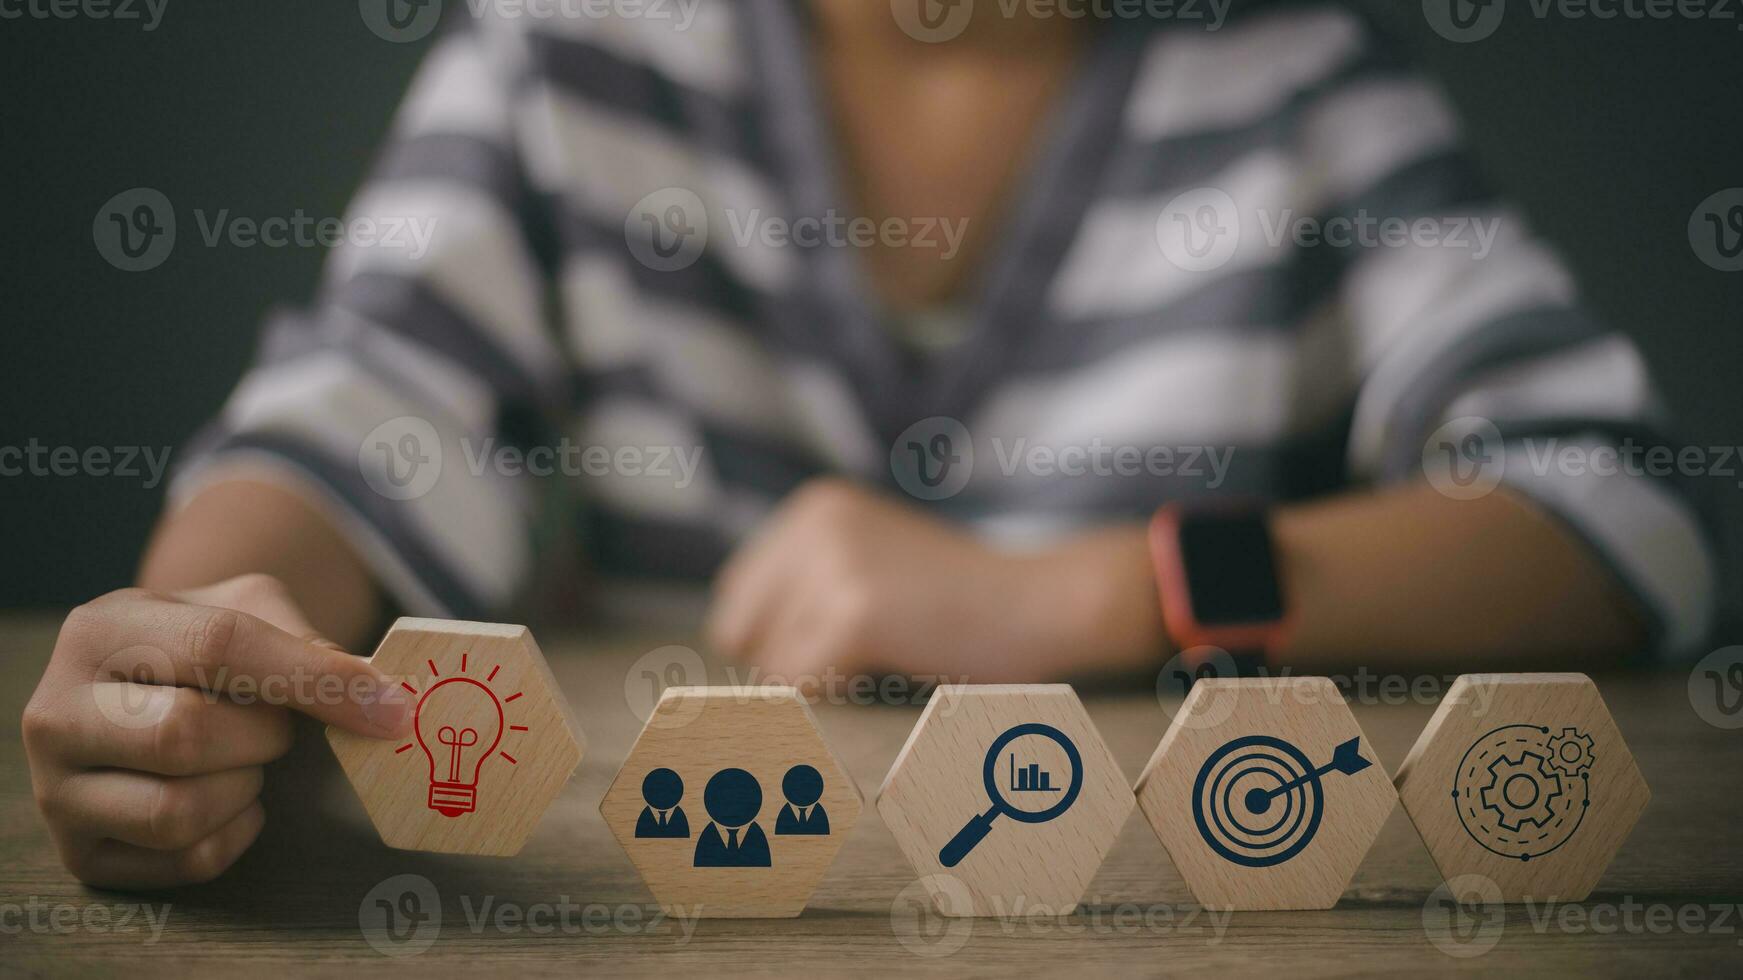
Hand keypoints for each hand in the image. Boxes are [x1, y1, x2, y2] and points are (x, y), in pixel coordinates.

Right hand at [21, 574, 411, 888]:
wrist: (142, 690)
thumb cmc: (206, 646)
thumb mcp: (248, 609)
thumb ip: (308, 642)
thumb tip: (380, 698)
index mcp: (100, 629)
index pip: (218, 646)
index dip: (313, 677)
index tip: (388, 706)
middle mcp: (56, 711)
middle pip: (185, 734)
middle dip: (265, 735)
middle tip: (281, 728)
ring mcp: (56, 791)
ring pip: (178, 810)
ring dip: (245, 786)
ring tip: (245, 759)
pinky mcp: (81, 855)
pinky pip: (187, 859)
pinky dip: (235, 832)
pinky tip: (231, 797)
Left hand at [705, 480, 1165, 684]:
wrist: (1042, 605)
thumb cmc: (961, 602)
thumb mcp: (874, 561)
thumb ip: (807, 583)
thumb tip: (728, 643)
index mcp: (814, 507)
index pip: (739, 597)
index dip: (774, 640)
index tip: (826, 655)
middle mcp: (814, 525)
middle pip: (741, 631)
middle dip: (783, 663)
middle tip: (854, 666)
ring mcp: (833, 567)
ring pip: (772, 667)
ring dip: (820, 683)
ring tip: (883, 662)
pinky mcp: (853, 615)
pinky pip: (802, 688)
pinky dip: (839, 698)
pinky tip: (888, 674)